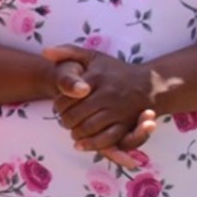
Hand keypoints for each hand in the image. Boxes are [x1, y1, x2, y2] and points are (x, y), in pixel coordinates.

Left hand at [44, 44, 154, 168]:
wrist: (150, 84)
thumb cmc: (115, 70)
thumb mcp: (93, 56)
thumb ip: (68, 52)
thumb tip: (45, 52)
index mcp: (96, 78)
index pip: (66, 97)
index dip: (58, 105)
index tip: (58, 106)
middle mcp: (107, 94)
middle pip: (75, 115)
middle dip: (64, 120)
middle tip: (64, 120)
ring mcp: (118, 110)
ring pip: (88, 128)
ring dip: (75, 132)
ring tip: (72, 130)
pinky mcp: (127, 124)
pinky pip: (107, 138)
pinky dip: (92, 144)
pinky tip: (81, 143)